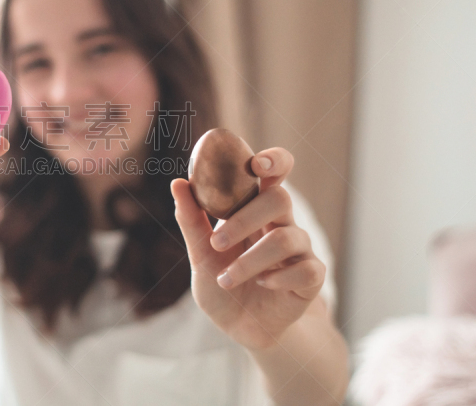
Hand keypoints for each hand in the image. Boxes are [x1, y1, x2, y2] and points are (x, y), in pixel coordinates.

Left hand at [170, 147, 325, 351]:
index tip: (256, 163)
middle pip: (280, 198)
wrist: (242, 329)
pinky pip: (307, 268)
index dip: (273, 161)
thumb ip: (191, 221)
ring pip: (287, 237)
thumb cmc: (223, 284)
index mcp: (256, 211)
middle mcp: (281, 224)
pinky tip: (262, 285)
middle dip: (245, 218)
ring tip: (226, 280)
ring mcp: (300, 250)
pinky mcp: (311, 278)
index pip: (274, 173)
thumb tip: (178, 183)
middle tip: (217, 242)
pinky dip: (279, 277)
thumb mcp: (200, 255)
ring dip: (250, 260)